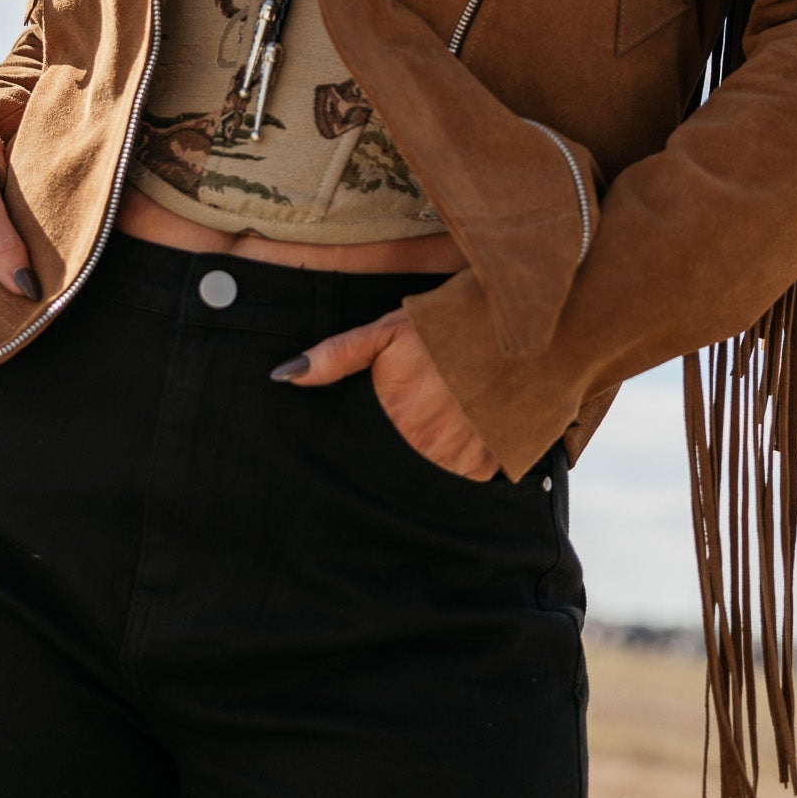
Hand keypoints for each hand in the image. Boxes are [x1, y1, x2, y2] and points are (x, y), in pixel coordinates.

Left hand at [271, 308, 498, 480]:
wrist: (513, 322)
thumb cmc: (442, 325)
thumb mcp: (385, 332)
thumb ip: (336, 356)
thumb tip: (283, 376)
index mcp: (396, 416)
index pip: (365, 455)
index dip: (364, 448)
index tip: (375, 433)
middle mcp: (428, 444)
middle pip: (397, 469)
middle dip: (399, 453)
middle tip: (412, 424)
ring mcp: (463, 455)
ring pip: (432, 475)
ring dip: (431, 457)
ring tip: (439, 423)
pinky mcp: (493, 459)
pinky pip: (468, 475)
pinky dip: (464, 459)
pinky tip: (465, 430)